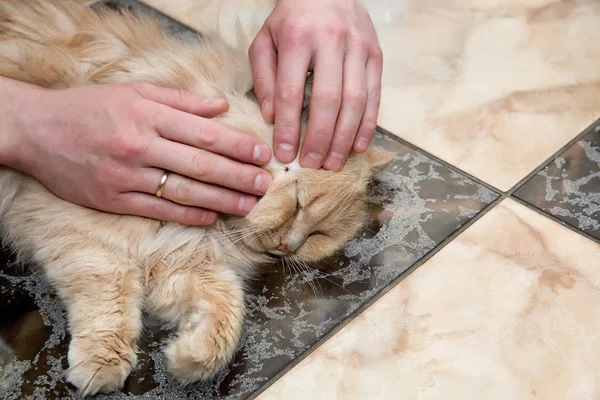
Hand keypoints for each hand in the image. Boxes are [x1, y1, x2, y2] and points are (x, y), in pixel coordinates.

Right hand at [12, 81, 272, 224]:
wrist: (36, 130)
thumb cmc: (90, 106)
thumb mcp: (135, 91)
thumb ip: (182, 100)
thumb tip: (222, 108)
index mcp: (147, 113)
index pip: (203, 133)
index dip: (237, 146)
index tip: (262, 155)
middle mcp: (138, 144)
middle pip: (200, 165)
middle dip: (239, 177)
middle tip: (266, 184)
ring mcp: (125, 175)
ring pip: (184, 191)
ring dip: (222, 200)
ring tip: (248, 205)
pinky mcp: (113, 199)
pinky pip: (158, 209)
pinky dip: (188, 214)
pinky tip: (212, 216)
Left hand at [249, 0, 382, 170]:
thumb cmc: (292, 20)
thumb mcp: (266, 40)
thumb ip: (264, 77)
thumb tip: (271, 116)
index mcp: (298, 38)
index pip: (291, 92)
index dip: (288, 128)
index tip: (285, 154)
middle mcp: (331, 41)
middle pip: (327, 100)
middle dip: (319, 138)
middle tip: (312, 165)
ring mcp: (358, 48)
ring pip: (355, 101)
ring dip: (344, 137)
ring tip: (334, 162)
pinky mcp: (376, 54)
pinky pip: (374, 95)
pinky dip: (367, 124)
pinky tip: (357, 145)